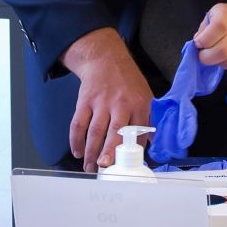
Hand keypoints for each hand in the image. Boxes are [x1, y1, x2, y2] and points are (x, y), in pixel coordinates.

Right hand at [62, 27, 153, 171]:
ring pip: (95, 131)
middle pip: (115, 133)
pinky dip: (75, 139)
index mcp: (139, 104)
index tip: (129, 165)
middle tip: (105, 168)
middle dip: (109, 153)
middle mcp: (121, 104)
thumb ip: (148, 118)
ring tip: (90, 167)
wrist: (105, 58)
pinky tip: (77, 151)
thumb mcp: (145, 95)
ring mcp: (101, 102)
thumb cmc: (127, 80)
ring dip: (91, 152)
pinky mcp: (85, 101)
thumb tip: (150, 142)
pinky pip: (78, 123)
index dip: (133, 151)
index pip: (138, 132)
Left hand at [194, 2, 226, 81]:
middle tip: (207, 56)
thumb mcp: (216, 15)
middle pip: (222, 51)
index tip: (200, 44)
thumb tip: (198, 45)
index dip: (205, 39)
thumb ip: (205, 29)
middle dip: (207, 58)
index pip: (218, 27)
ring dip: (222, 64)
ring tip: (225, 56)